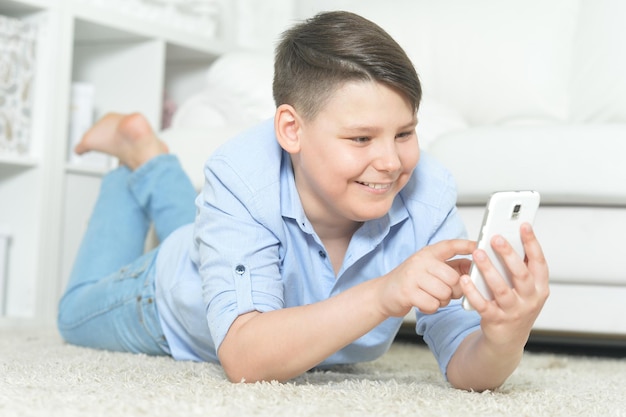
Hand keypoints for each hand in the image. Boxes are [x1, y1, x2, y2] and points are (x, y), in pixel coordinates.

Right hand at [378, 239, 474, 317]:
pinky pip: (433, 304)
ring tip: (431, 296)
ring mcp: (413, 276)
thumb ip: (450, 266)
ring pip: (444, 293)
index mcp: (427, 253)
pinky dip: (431, 308)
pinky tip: (423, 302)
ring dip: (442, 300)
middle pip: (453, 278)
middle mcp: (420, 261)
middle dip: (454, 290)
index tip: (480, 247)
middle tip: (445, 292)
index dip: (467, 246)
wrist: (383, 293)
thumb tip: (473, 266)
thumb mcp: (429, 268)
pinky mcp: (407, 292)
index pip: (450, 245)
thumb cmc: (410, 281)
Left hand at [461, 223, 548, 347]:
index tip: (524, 225)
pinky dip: (473, 292)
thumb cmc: (515, 306)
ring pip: (501, 289)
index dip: (533, 243)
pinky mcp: (495, 320)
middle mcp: (530, 300)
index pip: (539, 263)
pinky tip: (464, 279)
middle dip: (508, 254)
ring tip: (478, 253)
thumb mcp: (525, 289)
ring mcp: (513, 312)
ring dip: (488, 270)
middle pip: (521, 274)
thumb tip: (509, 238)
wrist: (508, 340)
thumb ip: (520, 267)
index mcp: (540, 288)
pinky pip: (483, 305)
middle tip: (495, 237)